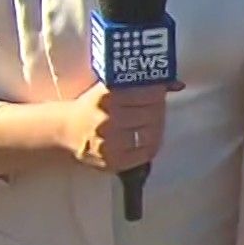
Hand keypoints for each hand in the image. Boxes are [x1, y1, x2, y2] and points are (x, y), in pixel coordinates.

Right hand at [57, 80, 184, 173]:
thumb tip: (177, 84)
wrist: (66, 130)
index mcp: (106, 96)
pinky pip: (145, 153)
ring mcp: (110, 143)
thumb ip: (141, 83)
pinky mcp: (113, 161)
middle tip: (155, 106)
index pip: (147, 92)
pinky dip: (151, 145)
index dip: (158, 91)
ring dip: (156, 127)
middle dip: (158, 109)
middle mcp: (107, 119)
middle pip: (152, 113)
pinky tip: (145, 139)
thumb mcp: (110, 87)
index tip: (158, 90)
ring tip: (149, 122)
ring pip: (151, 134)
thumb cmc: (93, 105)